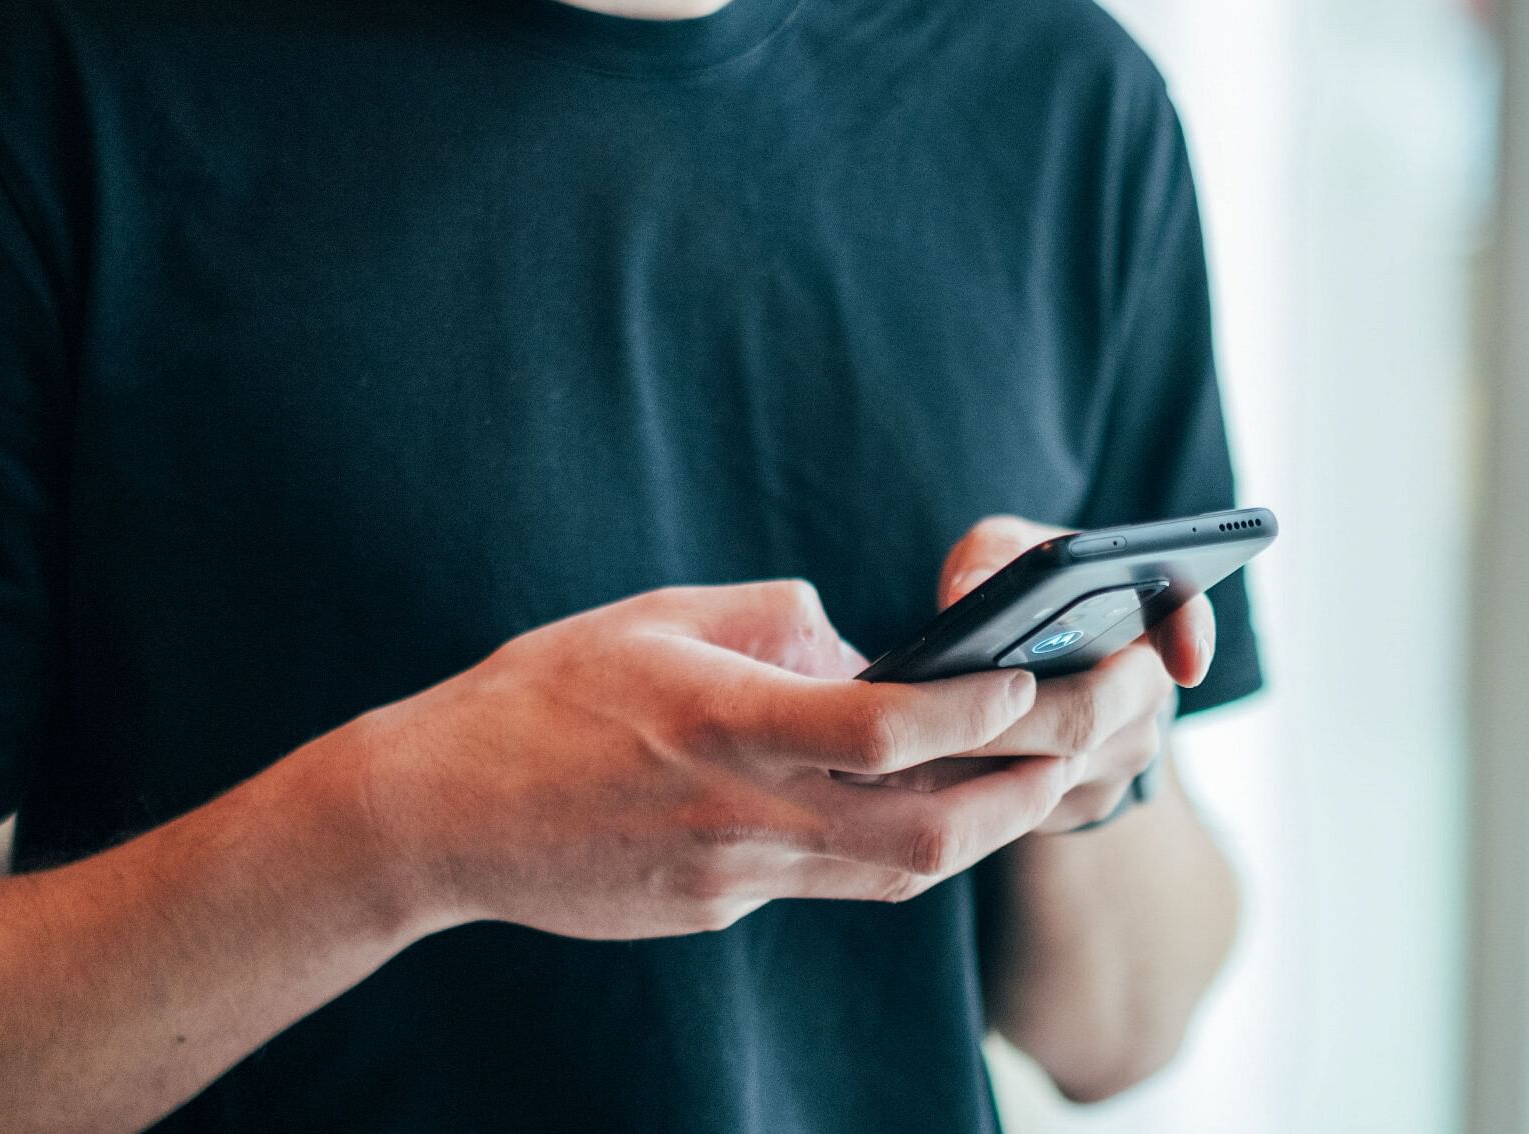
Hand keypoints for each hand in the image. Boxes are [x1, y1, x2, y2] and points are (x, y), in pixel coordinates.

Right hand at [342, 580, 1080, 939]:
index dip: (981, 708)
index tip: (1036, 673)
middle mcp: (744, 814)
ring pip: (898, 877)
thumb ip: (771, 622)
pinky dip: (893, 848)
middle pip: (929, 833)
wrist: (438, 816)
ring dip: (983, 829)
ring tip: (1038, 776)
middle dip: (1027, 789)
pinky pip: (833, 885)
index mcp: (727, 724)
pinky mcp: (718, 911)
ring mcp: (734, 879)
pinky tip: (921, 809)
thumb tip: (857, 642)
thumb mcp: (654, 617)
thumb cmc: (538, 695)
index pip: (891, 729)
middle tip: (1090, 737)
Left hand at [901, 515, 1215, 832]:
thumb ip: (990, 557)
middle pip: (1088, 713)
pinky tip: (920, 771)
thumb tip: (969, 594)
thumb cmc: (1015, 593)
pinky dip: (974, 787)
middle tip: (934, 711)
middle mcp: (1146, 689)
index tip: (1184, 664)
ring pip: (1054, 768)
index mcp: (1143, 613)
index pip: (1185, 616)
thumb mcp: (1001, 553)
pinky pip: (1031, 805)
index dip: (1191, 638)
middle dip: (1008, 715)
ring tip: (908, 739)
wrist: (1021, 664)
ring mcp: (1122, 755)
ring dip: (981, 756)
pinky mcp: (1085, 803)